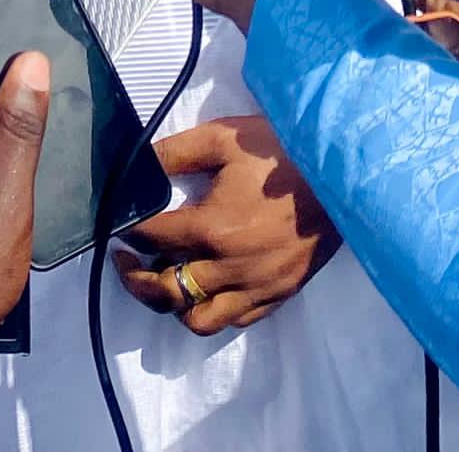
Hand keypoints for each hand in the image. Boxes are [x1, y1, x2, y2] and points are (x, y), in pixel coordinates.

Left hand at [114, 113, 339, 333]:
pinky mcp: (277, 296)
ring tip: (164, 281)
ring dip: (173, 305)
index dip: (128, 230)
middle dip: (135, 279)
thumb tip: (137, 164)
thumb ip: (174, 152)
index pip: (152, 239)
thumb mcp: (223, 138)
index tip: (119, 223)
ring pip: (198, 320)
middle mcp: (229, 267)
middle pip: (166, 292)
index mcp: (211, 227)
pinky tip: (206, 288)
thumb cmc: (279, 154)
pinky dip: (212, 311)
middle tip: (125, 262)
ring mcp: (255, 287)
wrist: (339, 177)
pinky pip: (235, 321)